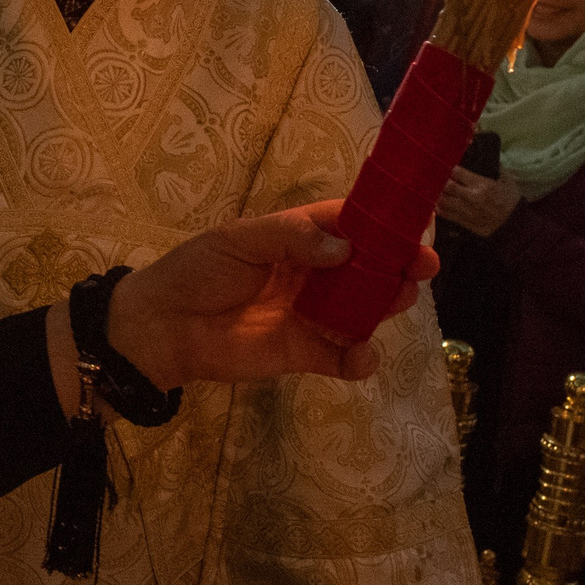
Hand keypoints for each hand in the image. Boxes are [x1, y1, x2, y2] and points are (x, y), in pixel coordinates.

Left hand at [106, 201, 434, 389]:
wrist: (163, 327)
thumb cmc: (197, 272)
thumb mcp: (239, 240)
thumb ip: (291, 238)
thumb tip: (346, 248)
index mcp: (295, 238)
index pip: (347, 225)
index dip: (381, 225)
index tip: (414, 227)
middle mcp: (311, 274)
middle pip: (366, 268)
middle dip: (396, 267)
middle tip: (420, 269)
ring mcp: (310, 314)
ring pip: (363, 309)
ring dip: (386, 306)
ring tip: (398, 301)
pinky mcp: (304, 352)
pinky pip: (343, 356)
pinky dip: (360, 359)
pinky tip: (362, 355)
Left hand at [436, 167, 519, 237]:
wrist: (515, 226)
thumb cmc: (512, 201)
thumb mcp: (507, 181)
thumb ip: (496, 169)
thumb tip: (489, 159)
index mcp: (482, 185)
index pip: (457, 173)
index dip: (449, 168)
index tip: (447, 166)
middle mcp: (471, 198)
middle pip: (446, 186)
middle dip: (440, 180)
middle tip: (437, 177)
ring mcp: (466, 211)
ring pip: (443, 201)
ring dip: (438, 194)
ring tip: (435, 190)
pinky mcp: (464, 223)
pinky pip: (446, 215)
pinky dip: (440, 208)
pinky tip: (438, 203)